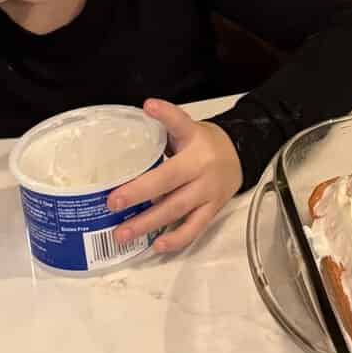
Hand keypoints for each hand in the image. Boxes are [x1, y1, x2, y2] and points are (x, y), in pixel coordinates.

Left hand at [107, 100, 242, 253]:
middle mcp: (201, 166)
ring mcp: (208, 191)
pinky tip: (157, 246)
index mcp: (194, 140)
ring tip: (122, 233)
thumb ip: (164, 128)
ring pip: (177, 209)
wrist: (240, 156)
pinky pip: (194, 228)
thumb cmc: (204, 143)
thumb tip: (133, 124)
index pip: (179, 124)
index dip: (165, 116)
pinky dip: (176, 239)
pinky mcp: (212, 210)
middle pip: (169, 180)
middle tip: (112, 203)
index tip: (150, 106)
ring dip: (148, 223)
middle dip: (139, 192)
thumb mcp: (187, 128)